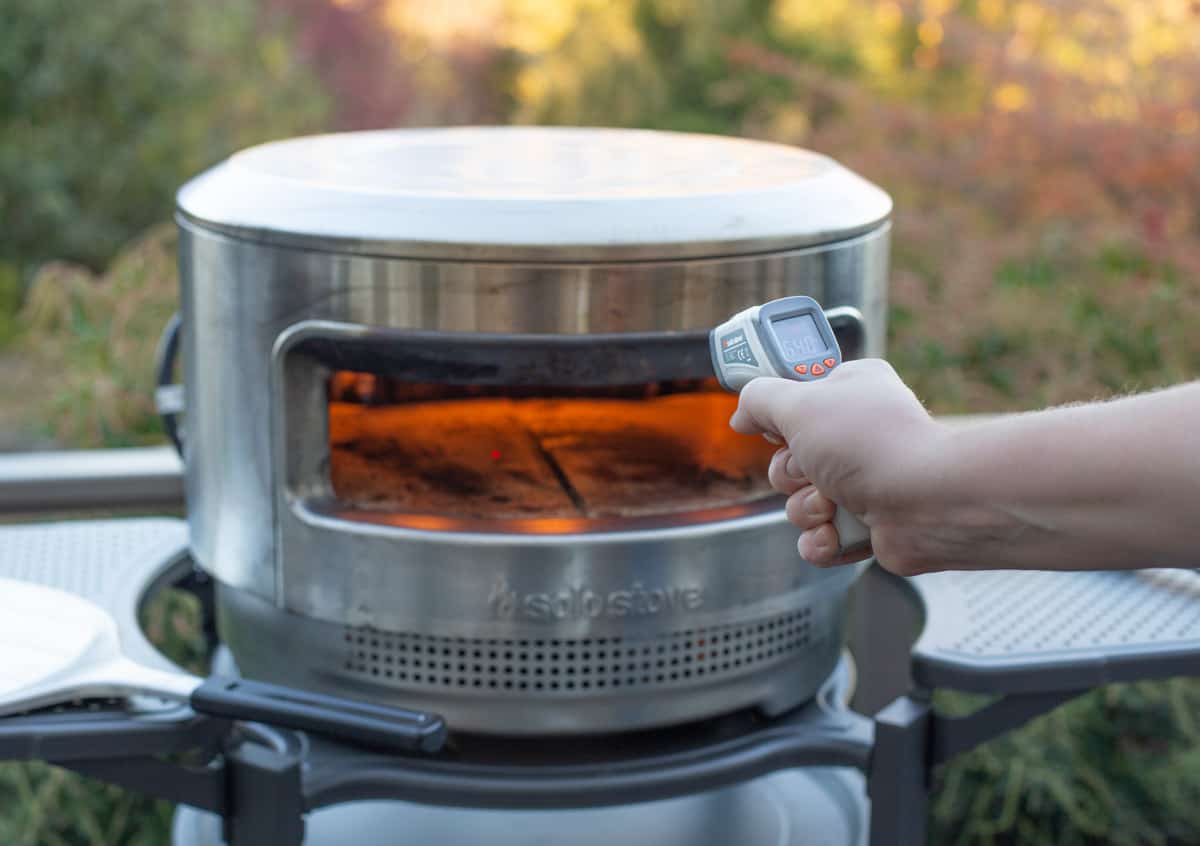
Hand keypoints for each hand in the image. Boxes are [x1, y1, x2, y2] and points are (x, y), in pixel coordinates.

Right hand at [729, 359, 946, 573]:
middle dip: (790, 474)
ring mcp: (865, 482)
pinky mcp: (869, 525)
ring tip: (833, 504)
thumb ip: (759, 400)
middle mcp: (858, 434)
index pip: (797, 401)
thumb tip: (742, 414)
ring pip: (800, 502)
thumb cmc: (868, 444)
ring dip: (806, 508)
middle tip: (811, 469)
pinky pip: (820, 539)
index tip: (776, 429)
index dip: (779, 420)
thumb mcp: (799, 403)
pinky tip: (838, 534)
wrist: (926, 502)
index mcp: (850, 391)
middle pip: (788, 459)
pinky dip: (823, 541)